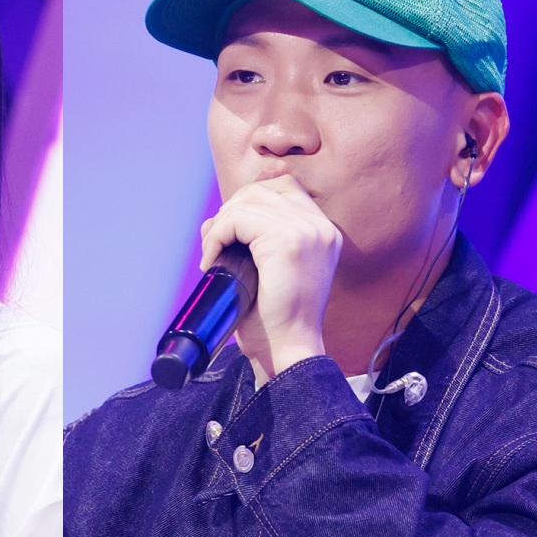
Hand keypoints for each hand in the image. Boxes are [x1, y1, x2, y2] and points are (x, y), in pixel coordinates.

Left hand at [200, 175, 342, 373]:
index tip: (232, 232)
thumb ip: (257, 238)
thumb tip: (216, 217)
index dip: (249, 202)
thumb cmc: (277, 319)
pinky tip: (212, 260)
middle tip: (216, 247)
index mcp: (324, 232)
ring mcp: (307, 231)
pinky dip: (217, 236)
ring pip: (246, 203)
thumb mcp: (271, 269)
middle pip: (261, 190)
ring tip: (213, 255)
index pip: (284, 186)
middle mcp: (321, 227)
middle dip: (230, 212)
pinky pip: (238, 220)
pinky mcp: (287, 241)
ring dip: (220, 226)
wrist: (288, 349)